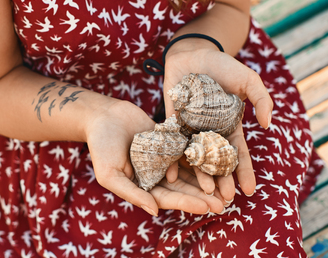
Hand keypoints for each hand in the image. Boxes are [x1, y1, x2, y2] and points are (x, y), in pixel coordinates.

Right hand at [85, 99, 224, 215]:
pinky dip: (201, 156)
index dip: (186, 203)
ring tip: (226, 187)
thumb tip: (154, 211)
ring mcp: (164, 158)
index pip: (167, 198)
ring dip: (206, 179)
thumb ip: (131, 192)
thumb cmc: (101, 146)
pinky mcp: (169, 141)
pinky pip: (187, 150)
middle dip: (202, 196)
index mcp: (142, 186)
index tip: (205, 207)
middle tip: (224, 204)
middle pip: (182, 187)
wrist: (103, 116)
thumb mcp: (110, 174)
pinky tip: (217, 160)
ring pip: (188, 170)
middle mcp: (155, 174)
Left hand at [162, 40, 272, 200]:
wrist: (194, 54)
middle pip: (216, 161)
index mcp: (229, 126)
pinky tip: (170, 176)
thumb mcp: (248, 80)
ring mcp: (190, 129)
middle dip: (221, 181)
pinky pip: (172, 144)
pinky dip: (171, 159)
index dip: (243, 171)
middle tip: (224, 201)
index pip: (238, 153)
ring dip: (199, 177)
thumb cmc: (223, 66)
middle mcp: (210, 131)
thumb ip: (261, 99)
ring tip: (203, 194)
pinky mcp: (172, 123)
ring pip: (195, 158)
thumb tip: (268, 125)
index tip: (248, 190)